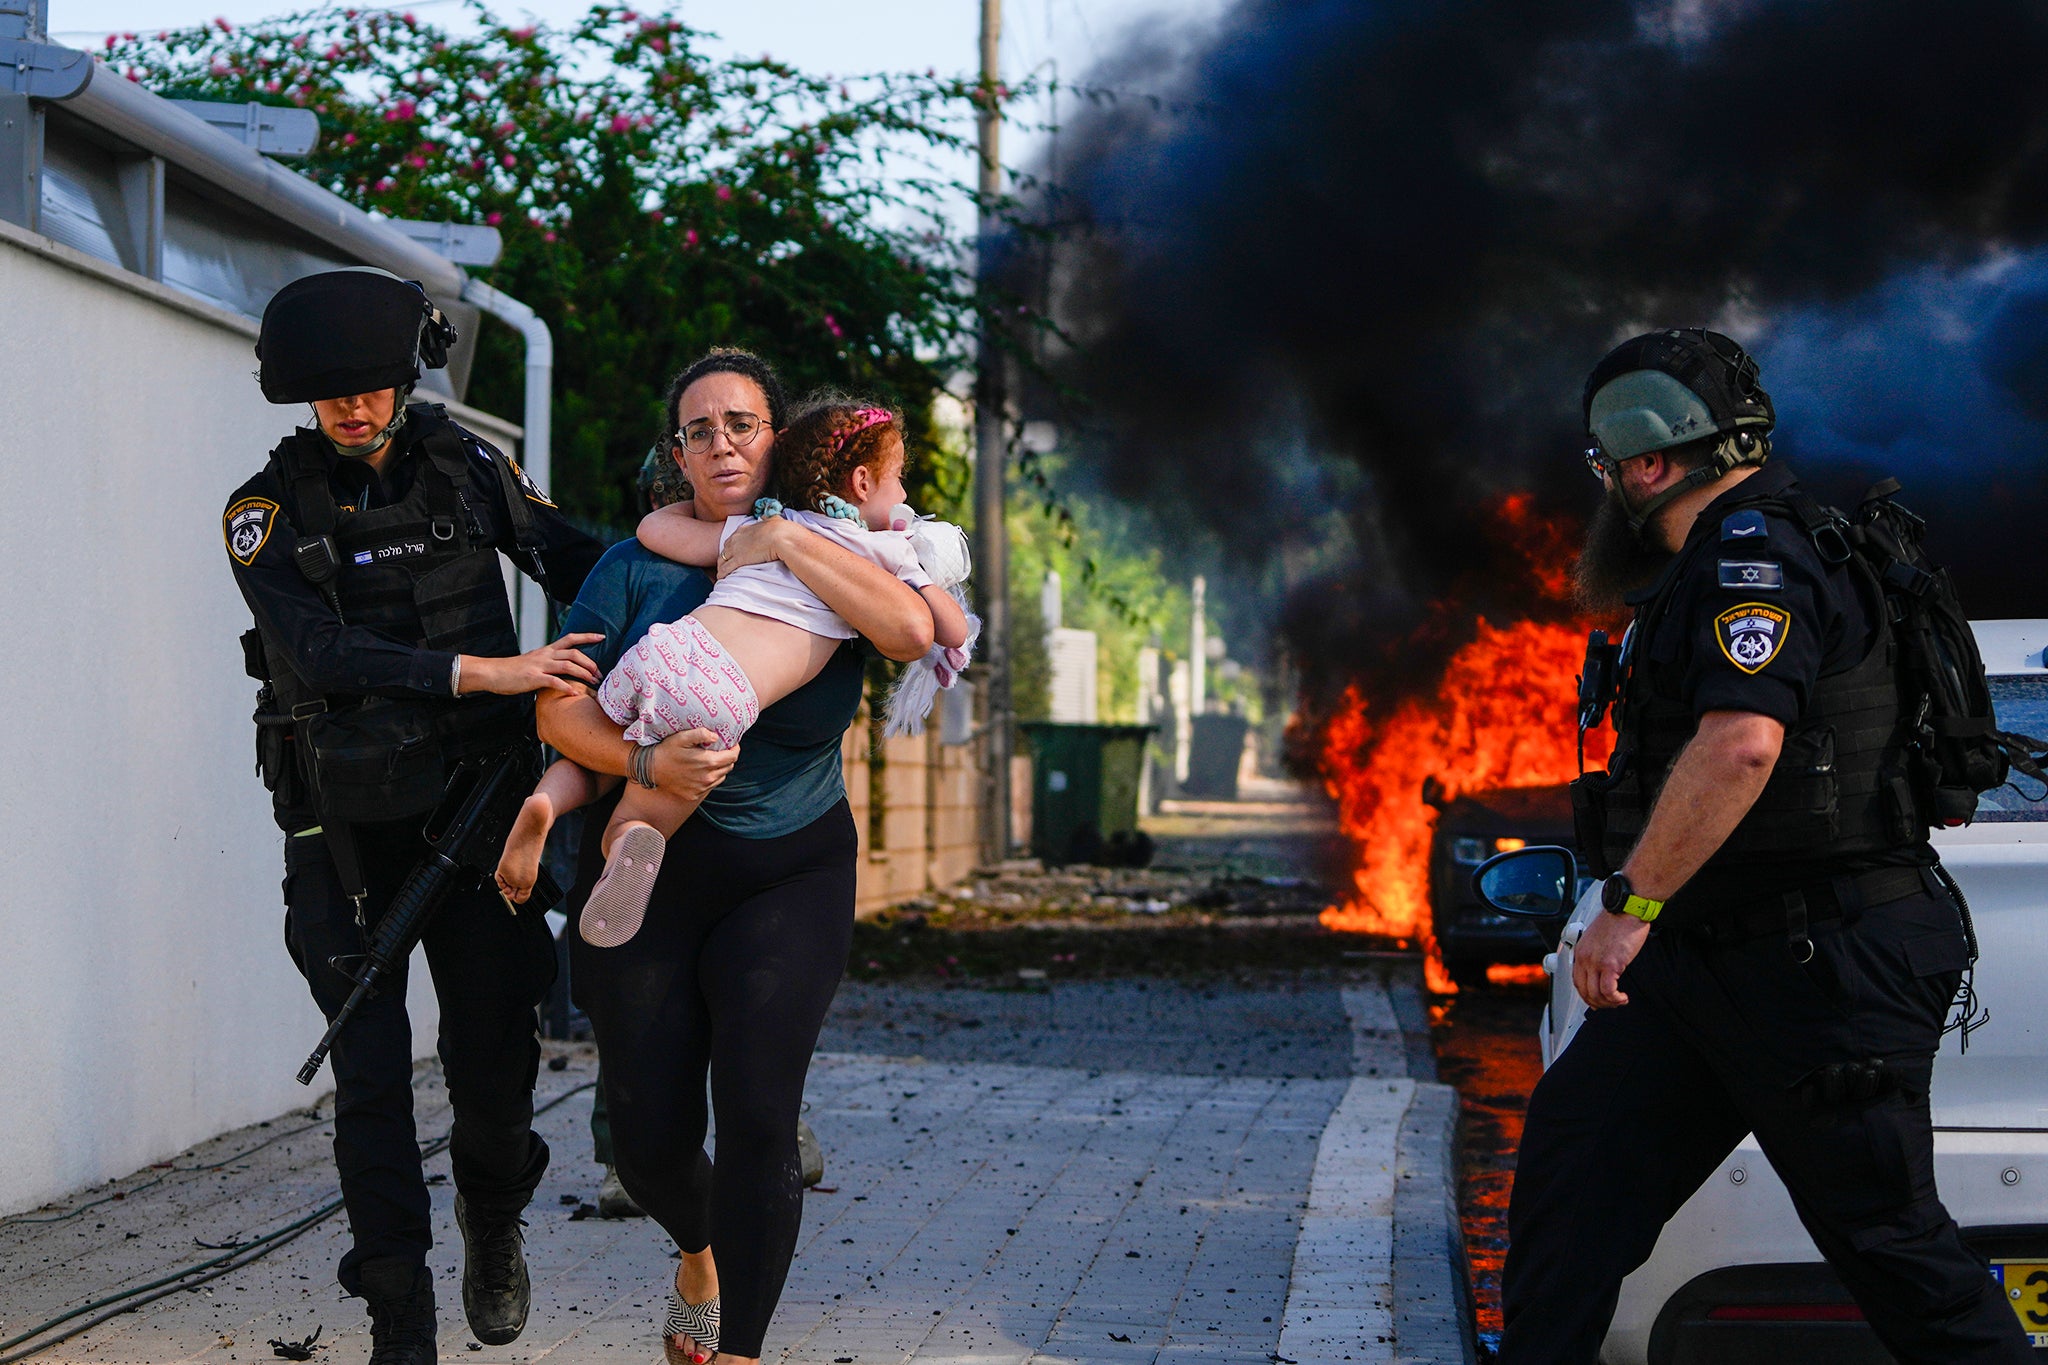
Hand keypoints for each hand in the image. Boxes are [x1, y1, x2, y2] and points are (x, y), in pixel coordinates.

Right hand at [460, 633, 603, 696]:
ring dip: (583, 674)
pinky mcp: (533, 678)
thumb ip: (548, 664)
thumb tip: (562, 670)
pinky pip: (554, 682)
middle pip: (574, 654)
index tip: (601, 637)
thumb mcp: (534, 662)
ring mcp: (540, 666)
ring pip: (567, 666)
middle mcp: (545, 655)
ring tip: (593, 682)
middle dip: (590, 663)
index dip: (586, 637)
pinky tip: (575, 693)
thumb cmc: (513, 670)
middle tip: (599, 674)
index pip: (570, 638)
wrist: (493, 672)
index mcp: (546, 650)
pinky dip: (567, 687)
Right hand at [649, 727, 738, 801]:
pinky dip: (710, 778)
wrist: (650, 769)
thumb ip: (701, 734)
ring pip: (721, 777)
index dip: (735, 748)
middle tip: (721, 750)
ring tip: (711, 760)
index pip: (733, 756)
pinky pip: (709, 786)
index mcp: (708, 762)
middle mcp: (707, 778)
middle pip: (728, 767)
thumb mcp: (682, 737)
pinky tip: (701, 771)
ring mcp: (701, 788)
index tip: (732, 743)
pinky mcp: (694, 795)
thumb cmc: (667, 750)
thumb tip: (716, 736)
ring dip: (720, 769)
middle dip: (728, 757)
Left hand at [716, 517, 791, 579]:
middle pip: (725, 550)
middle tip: (726, 565)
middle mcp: (737, 538)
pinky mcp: (738, 560)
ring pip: (722, 560)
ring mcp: (736, 549)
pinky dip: (722, 574)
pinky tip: (722, 578)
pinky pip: (725, 569)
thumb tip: (766, 517)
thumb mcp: (773, 520)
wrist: (780, 536)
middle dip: (725, 557)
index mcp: (744, 530)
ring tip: (722, 574)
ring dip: (721, 567)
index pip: (733, 539)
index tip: (734, 553)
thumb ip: (768, 519)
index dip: (732, 547)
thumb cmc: (780, 530)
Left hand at [1572, 910, 1652, 1008]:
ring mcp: (1596, 962)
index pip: (1577, 981)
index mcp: (1581, 951)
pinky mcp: (1610, 964)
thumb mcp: (1599, 938)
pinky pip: (1608, 991)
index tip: (1595, 1000)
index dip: (1586, 994)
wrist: (1627, 910)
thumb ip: (1597, 953)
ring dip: (1608, 1003)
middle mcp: (1584, 958)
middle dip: (1597, 1002)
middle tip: (1609, 1004)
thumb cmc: (1618, 920)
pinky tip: (1623, 997)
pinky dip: (1616, 998)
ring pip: (1596, 994)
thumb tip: (1604, 970)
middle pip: (1584, 991)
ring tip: (1619, 1001)